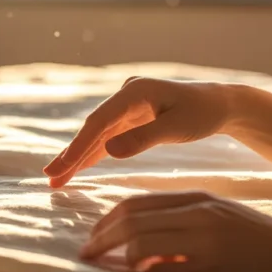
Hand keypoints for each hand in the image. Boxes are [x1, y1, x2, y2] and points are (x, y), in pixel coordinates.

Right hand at [44, 78, 233, 187]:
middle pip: (93, 128)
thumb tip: (108, 150)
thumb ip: (143, 139)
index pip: (100, 122)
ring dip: (78, 156)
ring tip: (56, 179)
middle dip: (71, 154)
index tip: (63, 166)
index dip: (79, 146)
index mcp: (134, 91)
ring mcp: (127, 107)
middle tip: (50, 178)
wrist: (221, 104)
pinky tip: (77, 168)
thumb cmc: (203, 113)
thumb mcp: (177, 127)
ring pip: (97, 134)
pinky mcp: (132, 118)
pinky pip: (108, 138)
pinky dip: (94, 154)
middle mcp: (126, 95)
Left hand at [79, 190, 271, 271]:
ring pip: (142, 244)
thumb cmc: (248, 234)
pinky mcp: (210, 267)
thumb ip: (177, 217)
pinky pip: (163, 270)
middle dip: (101, 239)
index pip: (136, 204)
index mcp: (194, 199)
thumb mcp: (212, 212)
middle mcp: (196, 214)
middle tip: (87, 254)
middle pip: (132, 222)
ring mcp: (203, 241)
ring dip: (117, 258)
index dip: (106, 221)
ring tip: (106, 267)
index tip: (92, 236)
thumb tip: (133, 234)